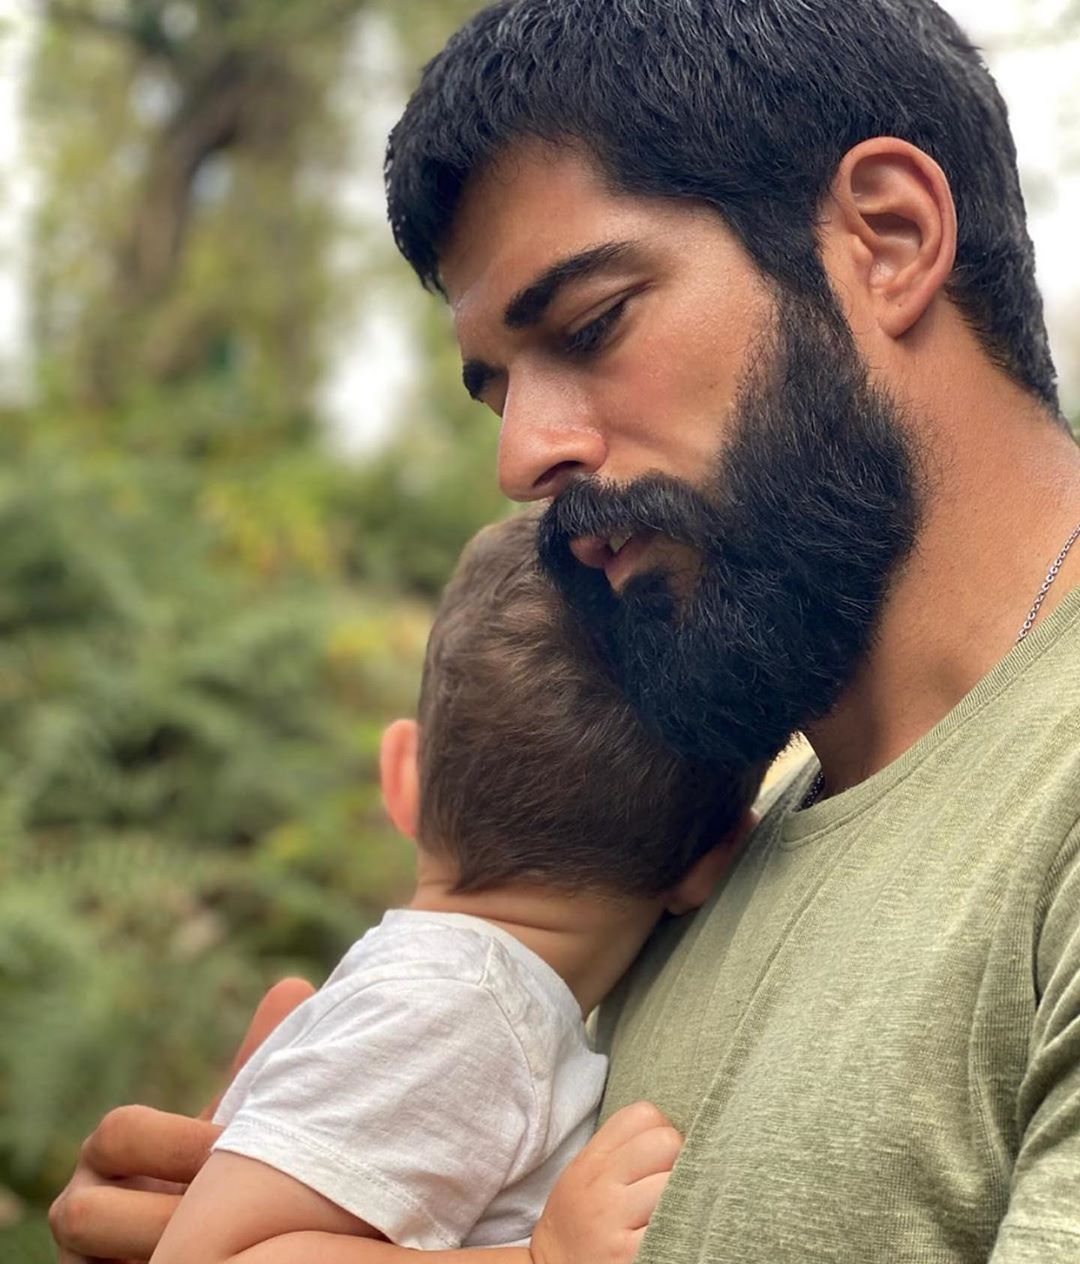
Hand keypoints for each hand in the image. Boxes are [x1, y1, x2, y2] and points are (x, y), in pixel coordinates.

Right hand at [49, 977, 314, 1263]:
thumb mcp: (237, 1123)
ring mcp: (82, 1258)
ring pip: (88, 1255)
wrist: (209, 1238)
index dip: (184, 1143)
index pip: (120, 1132)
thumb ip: (257, 1064)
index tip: (239, 1150)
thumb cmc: (222, 1171)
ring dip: (158, 1253)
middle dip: (164, 1212)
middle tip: (227, 1211)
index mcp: (115, 1150)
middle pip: (85, 1208)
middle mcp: (84, 1205)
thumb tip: (294, 985)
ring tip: (223, 1249)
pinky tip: (212, 1260)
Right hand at [530, 1101, 681, 1263]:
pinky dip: (679, 1231)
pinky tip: (668, 1236)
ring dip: (683, 1198)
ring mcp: (613, 1218)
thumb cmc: (581, 1221)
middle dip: (679, 1161)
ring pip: (675, 1183)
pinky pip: (672, 1226)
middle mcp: (600, 1183)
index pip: (644, 1115)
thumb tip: (673, 1130)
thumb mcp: (585, 1174)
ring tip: (669, 1213)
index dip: (662, 1131)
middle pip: (667, 1142)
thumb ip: (620, 1148)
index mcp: (592, 1159)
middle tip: (670, 1187)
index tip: (659, 1158)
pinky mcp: (628, 1253)